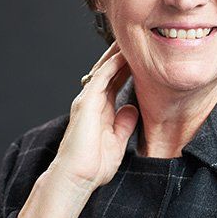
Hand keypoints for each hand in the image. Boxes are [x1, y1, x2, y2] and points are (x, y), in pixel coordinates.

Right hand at [51, 40, 138, 192]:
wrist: (76, 178)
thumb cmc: (92, 166)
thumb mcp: (116, 142)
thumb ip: (124, 125)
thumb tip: (133, 109)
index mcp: (100, 111)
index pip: (114, 83)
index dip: (126, 69)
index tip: (140, 58)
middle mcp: (92, 102)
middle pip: (108, 72)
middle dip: (120, 56)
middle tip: (135, 41)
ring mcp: (87, 101)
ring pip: (103, 70)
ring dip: (116, 55)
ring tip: (130, 40)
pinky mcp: (86, 103)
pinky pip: (100, 78)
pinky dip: (111, 66)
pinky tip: (122, 56)